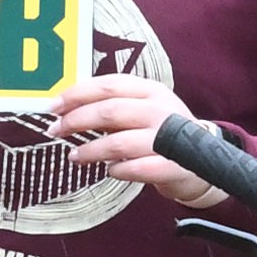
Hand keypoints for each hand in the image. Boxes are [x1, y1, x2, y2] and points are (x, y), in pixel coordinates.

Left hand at [49, 71, 218, 208]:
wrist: (204, 160)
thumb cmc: (161, 132)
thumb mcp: (142, 108)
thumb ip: (110, 105)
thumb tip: (64, 107)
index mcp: (151, 90)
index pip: (108, 85)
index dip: (76, 94)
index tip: (52, 106)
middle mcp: (161, 110)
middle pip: (110, 111)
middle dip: (76, 121)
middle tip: (55, 130)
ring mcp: (170, 138)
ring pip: (119, 143)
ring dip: (91, 150)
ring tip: (76, 156)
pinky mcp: (174, 166)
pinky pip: (136, 169)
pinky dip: (117, 170)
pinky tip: (110, 171)